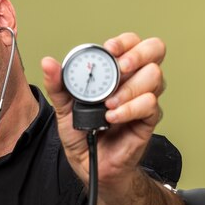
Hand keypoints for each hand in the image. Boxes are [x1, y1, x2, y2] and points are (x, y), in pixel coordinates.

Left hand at [41, 32, 165, 191]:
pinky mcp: (148, 119)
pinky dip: (130, 109)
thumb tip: (48, 63)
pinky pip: (150, 105)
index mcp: (114, 72)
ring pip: (154, 76)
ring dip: (129, 88)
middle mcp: (133, 81)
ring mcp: (143, 99)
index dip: (125, 41)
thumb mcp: (64, 107)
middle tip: (120, 68)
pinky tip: (113, 117)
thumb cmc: (82, 134)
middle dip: (138, 54)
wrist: (89, 163)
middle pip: (155, 50)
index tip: (109, 48)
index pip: (131, 43)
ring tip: (109, 104)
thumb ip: (57, 85)